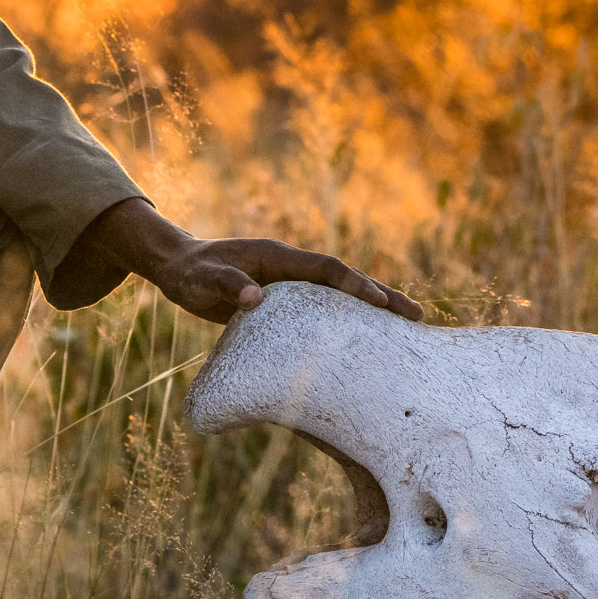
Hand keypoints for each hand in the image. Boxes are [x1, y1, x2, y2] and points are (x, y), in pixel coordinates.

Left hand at [73, 198, 423, 325]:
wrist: (180, 266)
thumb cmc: (191, 274)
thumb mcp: (202, 281)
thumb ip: (226, 285)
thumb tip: (253, 298)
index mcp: (278, 257)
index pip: (326, 269)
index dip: (354, 285)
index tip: (381, 302)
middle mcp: (291, 266)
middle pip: (346, 280)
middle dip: (381, 296)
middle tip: (417, 317)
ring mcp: (292, 282)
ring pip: (340, 295)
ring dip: (372, 309)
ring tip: (407, 330)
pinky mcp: (287, 299)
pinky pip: (325, 309)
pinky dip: (348, 321)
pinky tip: (365, 341)